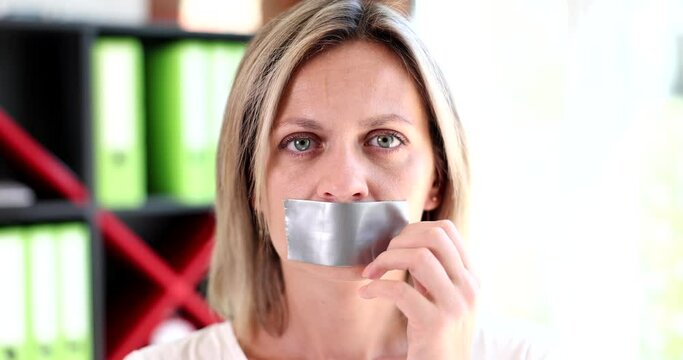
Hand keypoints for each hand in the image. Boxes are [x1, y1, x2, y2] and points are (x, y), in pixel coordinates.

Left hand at [359, 220, 478, 359]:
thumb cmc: (437, 337)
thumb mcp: (443, 299)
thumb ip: (433, 273)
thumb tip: (405, 243)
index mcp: (471, 277)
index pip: (446, 230)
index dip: (413, 229)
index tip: (395, 246)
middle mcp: (469, 287)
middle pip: (434, 236)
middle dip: (399, 240)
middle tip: (381, 259)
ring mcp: (455, 305)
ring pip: (419, 257)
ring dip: (386, 260)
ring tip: (371, 273)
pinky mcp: (435, 324)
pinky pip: (400, 291)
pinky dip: (376, 288)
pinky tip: (367, 293)